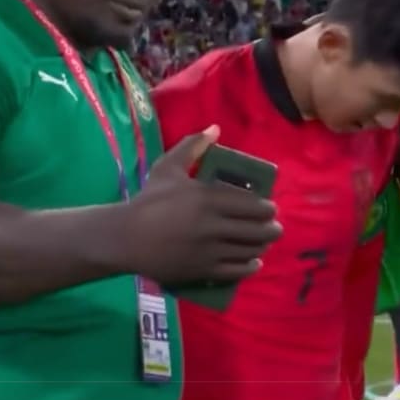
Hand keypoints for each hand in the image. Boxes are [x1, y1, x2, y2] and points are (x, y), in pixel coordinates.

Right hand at [125, 126, 282, 285]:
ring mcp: (209, 250)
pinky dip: (250, 266)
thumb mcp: (169, 167)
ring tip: (265, 242)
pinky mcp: (202, 270)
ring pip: (249, 250)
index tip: (271, 209)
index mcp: (208, 198)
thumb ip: (193, 146)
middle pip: (257, 230)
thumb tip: (215, 128)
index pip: (253, 206)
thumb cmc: (149, 200)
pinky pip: (235, 271)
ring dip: (262, 246)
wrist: (125, 237)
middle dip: (271, 229)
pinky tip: (255, 262)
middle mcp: (213, 225)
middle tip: (274, 227)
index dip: (268, 209)